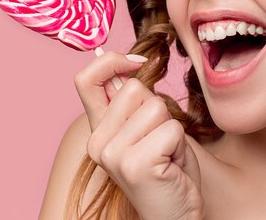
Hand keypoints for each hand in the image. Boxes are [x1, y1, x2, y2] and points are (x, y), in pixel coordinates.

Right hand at [74, 52, 202, 219]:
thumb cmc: (166, 171)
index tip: (138, 63)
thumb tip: (129, 64)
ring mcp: (112, 153)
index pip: (86, 79)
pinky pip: (171, 129)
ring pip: (156, 107)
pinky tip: (171, 166)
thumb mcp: (144, 130)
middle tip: (160, 141)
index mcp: (97, 130)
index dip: (112, 61)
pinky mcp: (134, 164)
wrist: (174, 215)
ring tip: (166, 154)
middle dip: (158, 109)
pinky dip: (179, 145)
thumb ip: (132, 103)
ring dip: (171, 128)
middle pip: (135, 89)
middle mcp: (97, 142)